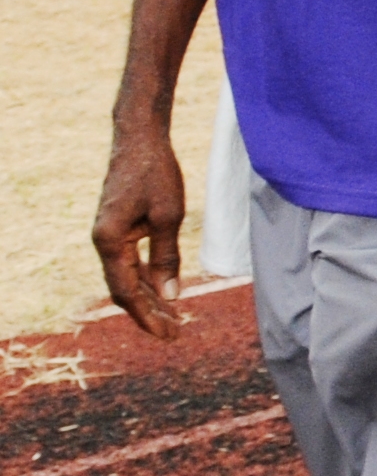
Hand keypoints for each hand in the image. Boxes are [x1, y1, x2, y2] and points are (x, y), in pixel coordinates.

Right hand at [91, 117, 188, 340]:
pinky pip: (129, 263)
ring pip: (127, 278)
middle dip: (149, 313)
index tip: (167, 334)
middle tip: (176, 333)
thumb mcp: (169, 217)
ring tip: (174, 319)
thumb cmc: (155, 174)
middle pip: (124, 290)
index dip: (147, 316)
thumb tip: (170, 297)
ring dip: (149, 299)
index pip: (127, 292)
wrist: (139, 141)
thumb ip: (167, 258)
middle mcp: (103, 242)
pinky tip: (164, 291)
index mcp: (109, 242)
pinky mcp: (118, 228)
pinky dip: (147, 279)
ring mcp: (108, 235)